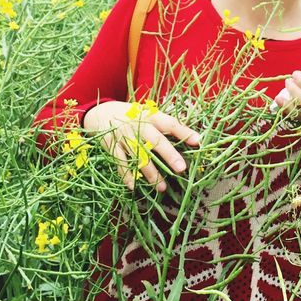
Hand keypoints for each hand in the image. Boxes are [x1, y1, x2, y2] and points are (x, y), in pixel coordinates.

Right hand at [82, 100, 200, 192]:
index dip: (184, 131)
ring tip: (162, 188)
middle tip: (181, 169)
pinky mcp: (112, 146)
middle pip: (155, 141)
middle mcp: (138, 125)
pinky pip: (120, 163)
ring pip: (140, 156)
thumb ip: (166, 125)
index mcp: (151, 116)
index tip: (198, 141)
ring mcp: (125, 136)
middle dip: (169, 155)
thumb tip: (191, 137)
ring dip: (151, 174)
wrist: (102, 113)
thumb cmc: (133, 116)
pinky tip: (134, 186)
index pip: (170, 123)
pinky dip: (127, 175)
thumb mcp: (149, 114)